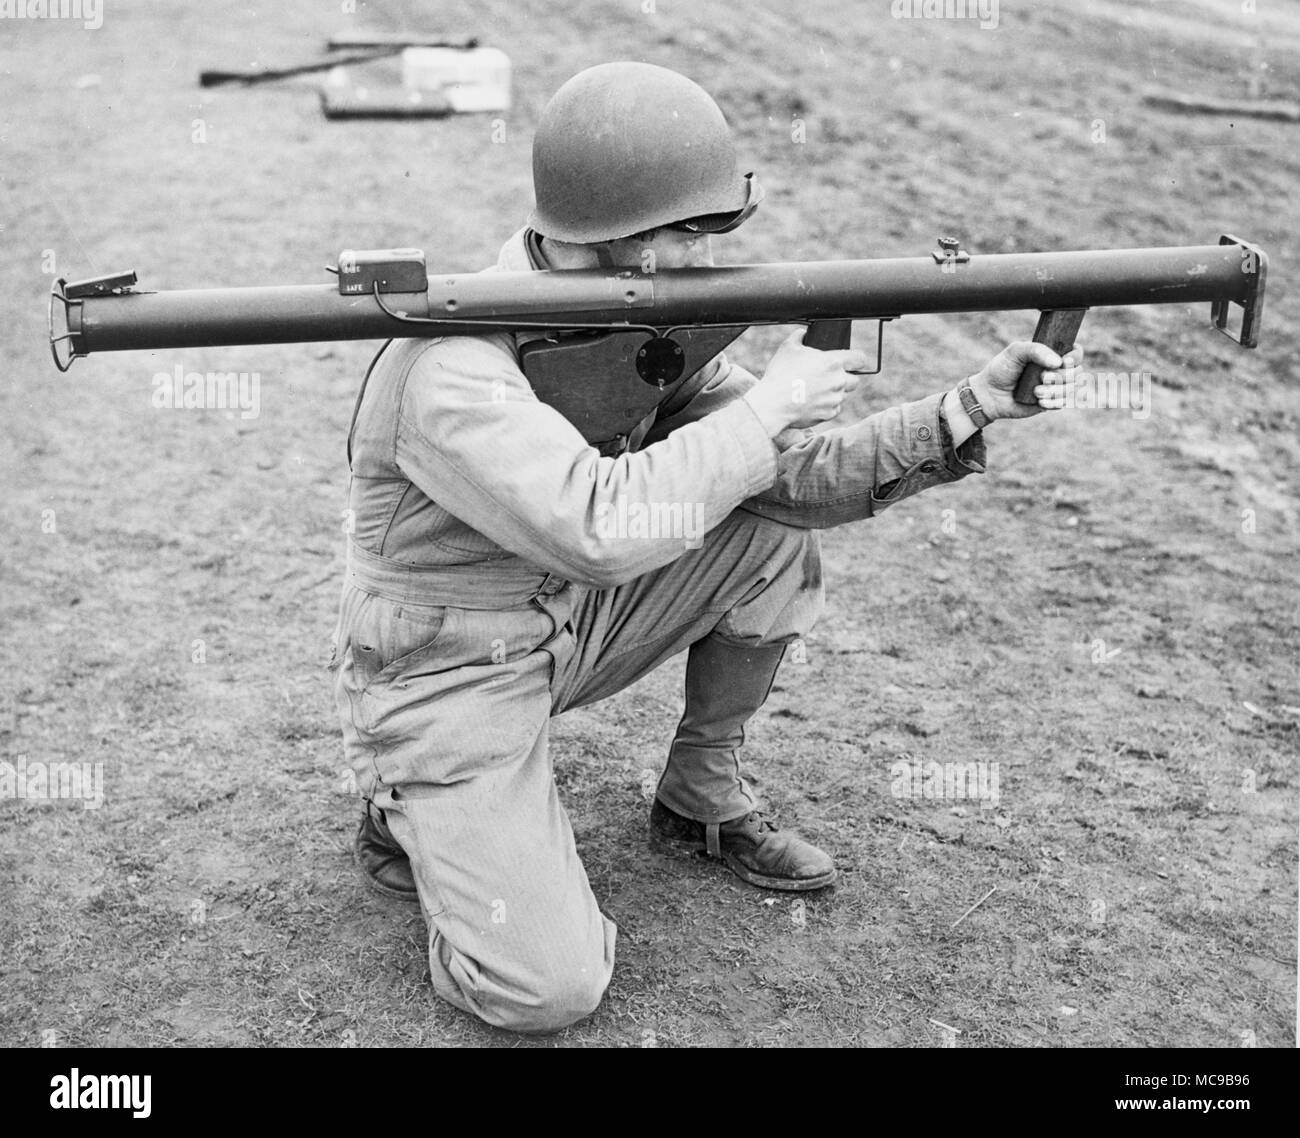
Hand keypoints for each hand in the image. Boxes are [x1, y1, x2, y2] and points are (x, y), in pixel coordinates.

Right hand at [744, 329, 868, 434]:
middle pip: (855, 380)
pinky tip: (811, 402)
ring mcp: (835, 399)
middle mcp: (838, 381)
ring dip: (834, 393)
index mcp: (833, 362)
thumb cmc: (780, 374)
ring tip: (815, 391)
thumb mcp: (787, 348)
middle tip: (829, 378)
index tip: (854, 362)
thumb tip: (803, 333)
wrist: (773, 403)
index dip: (858, 359)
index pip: (860, 358)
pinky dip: (826, 406)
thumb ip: (799, 336)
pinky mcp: (829, 414)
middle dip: (846, 378)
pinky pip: (834, 409)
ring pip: (843, 395)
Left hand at [966, 341, 1085, 421]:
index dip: (1075, 357)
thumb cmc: (1002, 369)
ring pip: (1072, 389)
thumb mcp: (1015, 352)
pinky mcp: (1051, 402)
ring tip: (1036, 392)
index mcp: (1051, 354)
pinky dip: (1053, 402)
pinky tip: (1040, 402)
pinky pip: (1064, 403)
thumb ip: (1036, 349)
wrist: (990, 394)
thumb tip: (1058, 362)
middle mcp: (1056, 370)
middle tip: (1042, 377)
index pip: (1076, 353)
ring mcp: (1055, 387)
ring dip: (1055, 391)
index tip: (1063, 361)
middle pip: (1077, 372)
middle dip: (1061, 376)